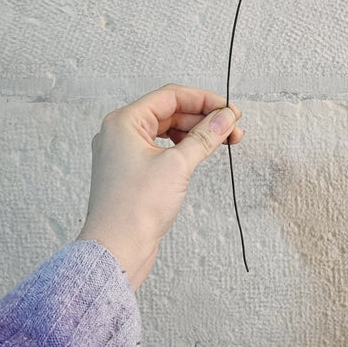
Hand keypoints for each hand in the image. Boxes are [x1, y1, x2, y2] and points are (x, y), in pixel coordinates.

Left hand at [76, 83, 243, 290]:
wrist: (116, 250)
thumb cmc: (134, 209)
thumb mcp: (177, 165)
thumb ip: (204, 137)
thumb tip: (224, 118)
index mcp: (124, 122)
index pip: (170, 96)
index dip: (204, 100)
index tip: (229, 110)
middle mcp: (121, 133)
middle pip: (170, 112)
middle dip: (203, 118)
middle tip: (232, 129)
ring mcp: (125, 153)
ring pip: (167, 131)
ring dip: (196, 133)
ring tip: (223, 141)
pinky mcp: (132, 172)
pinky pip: (161, 149)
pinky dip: (183, 148)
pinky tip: (200, 153)